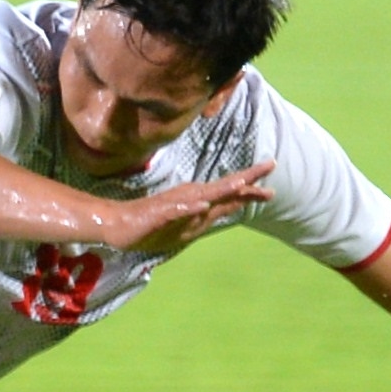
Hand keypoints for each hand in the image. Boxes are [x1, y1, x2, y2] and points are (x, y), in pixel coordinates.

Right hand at [111, 163, 275, 255]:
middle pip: (223, 188)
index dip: (251, 188)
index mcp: (198, 203)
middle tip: (270, 165)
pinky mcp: (159, 214)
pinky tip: (201, 205)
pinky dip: (190, 208)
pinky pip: (177, 211)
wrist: (118, 226)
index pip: (229, 194)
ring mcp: (175, 205)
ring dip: (222, 191)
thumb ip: (205, 216)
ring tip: (241, 184)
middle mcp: (191, 199)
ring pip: (203, 196)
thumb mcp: (186, 225)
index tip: (272, 182)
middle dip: (246, 179)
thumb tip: (224, 210)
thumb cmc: (151, 225)